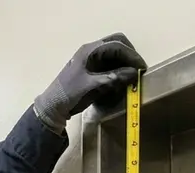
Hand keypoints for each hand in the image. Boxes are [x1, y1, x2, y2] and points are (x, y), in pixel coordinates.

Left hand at [33, 34, 147, 133]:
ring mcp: (93, 61)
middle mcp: (92, 52)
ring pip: (115, 55)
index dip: (131, 55)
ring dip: (126, 63)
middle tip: (139, 69)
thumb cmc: (68, 93)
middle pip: (117, 44)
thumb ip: (112, 77)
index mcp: (89, 50)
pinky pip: (111, 67)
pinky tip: (125, 81)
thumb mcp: (90, 85)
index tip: (141, 67)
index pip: (116, 45)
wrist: (53, 107)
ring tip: (134, 76)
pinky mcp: (94, 72)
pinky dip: (120, 72)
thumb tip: (133, 73)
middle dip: (130, 55)